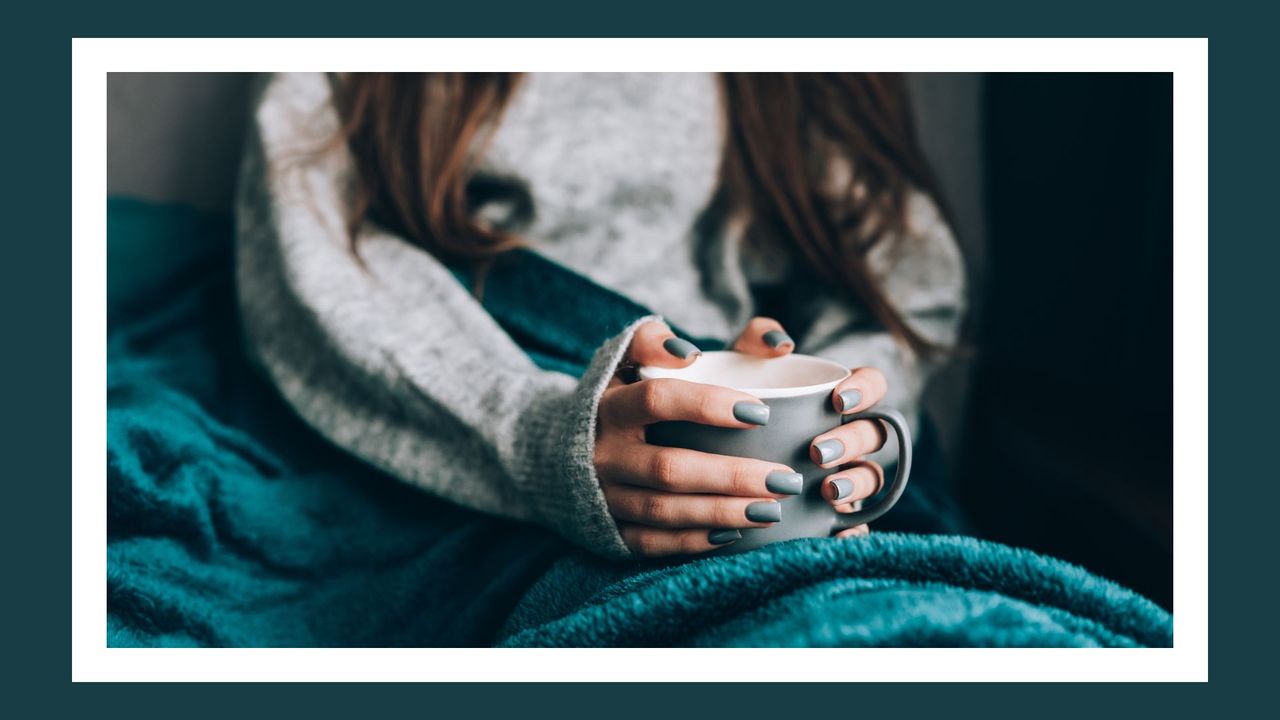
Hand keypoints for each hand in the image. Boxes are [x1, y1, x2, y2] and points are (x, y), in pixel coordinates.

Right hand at [595, 318, 802, 556]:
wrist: (553, 448)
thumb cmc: (621, 395)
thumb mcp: (633, 358)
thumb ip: (682, 339)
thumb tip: (768, 343)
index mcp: (612, 403)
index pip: (658, 399)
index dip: (708, 405)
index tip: (761, 411)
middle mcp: (602, 451)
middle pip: (669, 467)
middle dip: (731, 476)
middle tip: (785, 478)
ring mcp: (604, 494)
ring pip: (664, 509)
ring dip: (722, 512)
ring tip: (773, 510)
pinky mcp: (607, 529)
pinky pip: (651, 542)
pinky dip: (693, 541)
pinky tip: (735, 534)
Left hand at [732, 318, 887, 537]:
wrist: (708, 455)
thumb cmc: (735, 401)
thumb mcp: (740, 366)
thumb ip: (757, 339)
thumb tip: (781, 344)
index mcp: (837, 398)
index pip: (873, 385)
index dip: (866, 390)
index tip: (836, 401)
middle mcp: (848, 435)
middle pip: (874, 435)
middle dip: (853, 442)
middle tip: (817, 451)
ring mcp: (844, 473)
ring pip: (871, 479)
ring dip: (856, 483)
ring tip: (828, 491)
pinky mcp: (831, 512)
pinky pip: (855, 524)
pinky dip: (852, 529)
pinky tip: (836, 533)